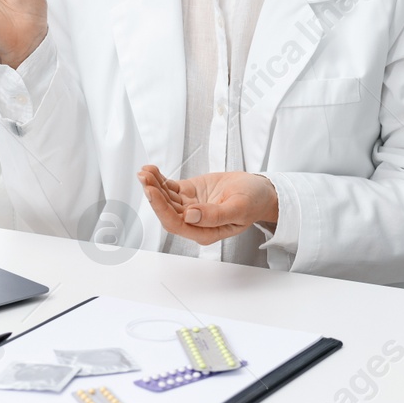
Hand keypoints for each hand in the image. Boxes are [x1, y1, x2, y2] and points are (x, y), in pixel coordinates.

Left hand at [137, 165, 278, 244]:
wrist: (259, 191)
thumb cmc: (253, 202)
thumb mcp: (238, 208)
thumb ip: (215, 215)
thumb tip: (190, 216)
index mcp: (205, 232)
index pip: (176, 223)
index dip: (162, 209)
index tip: (152, 191)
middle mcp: (194, 222)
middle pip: (167, 211)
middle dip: (154, 194)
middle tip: (144, 177)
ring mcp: (190, 207)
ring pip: (166, 199)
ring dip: (153, 185)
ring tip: (145, 171)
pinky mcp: (189, 194)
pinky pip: (170, 188)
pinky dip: (160, 180)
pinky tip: (152, 171)